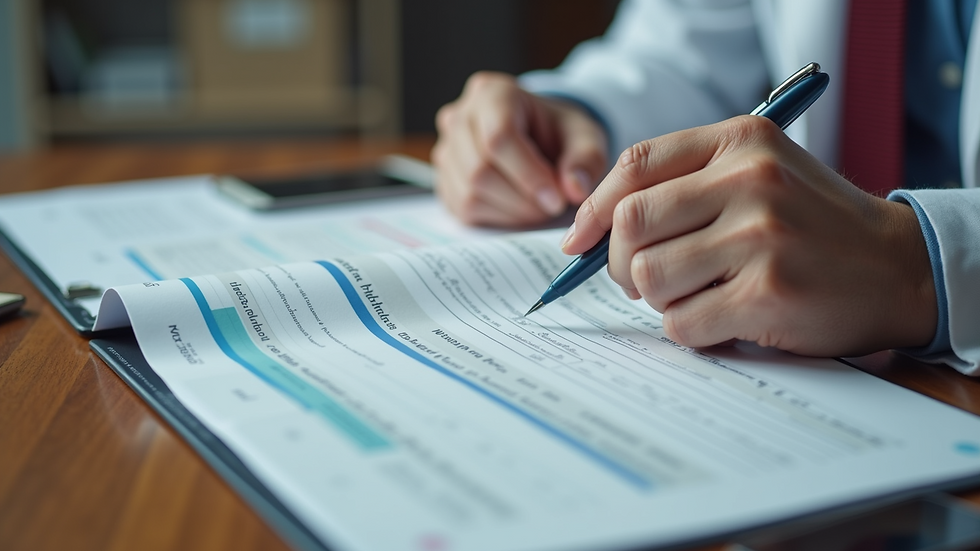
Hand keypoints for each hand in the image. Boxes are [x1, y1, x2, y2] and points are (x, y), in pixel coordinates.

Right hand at [432, 72, 607, 226]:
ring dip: (511, 210)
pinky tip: (519, 207)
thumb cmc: (559, 134)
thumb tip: (574, 189)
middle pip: (480, 168)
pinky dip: (497, 216)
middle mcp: (460, 117)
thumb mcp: (585, 138)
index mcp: (493, 93)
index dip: (528, 175)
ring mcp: (446, 149)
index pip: (499, 137)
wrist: (539, 139)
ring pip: (470, 192)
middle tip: (553, 206)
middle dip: (522, 197)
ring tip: (539, 206)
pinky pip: (464, 208)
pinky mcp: (444, 180)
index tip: (557, 200)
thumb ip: (585, 160)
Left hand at [562, 115, 936, 356]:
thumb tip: (589, 232)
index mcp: (740, 141)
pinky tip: (724, 320)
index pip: (634, 165)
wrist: (896, 265)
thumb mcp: (757, 174)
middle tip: (641, 280)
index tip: (577, 241)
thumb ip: (683, 186)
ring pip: (650, 277)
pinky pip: (683, 323)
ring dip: (660, 300)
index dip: (593, 207)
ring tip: (698, 296)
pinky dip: (691, 331)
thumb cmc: (811, 223)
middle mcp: (750, 180)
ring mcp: (760, 236)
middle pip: (630, 223)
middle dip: (619, 263)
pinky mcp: (768, 293)